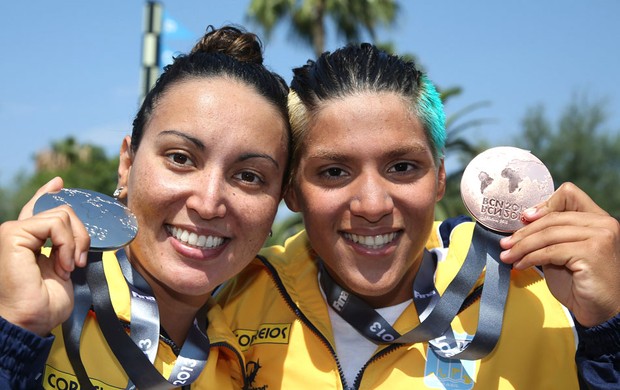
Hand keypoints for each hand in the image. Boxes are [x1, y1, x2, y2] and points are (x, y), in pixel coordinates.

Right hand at [0, 177, 89, 335]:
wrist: (29, 322)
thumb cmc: (44, 305)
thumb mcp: (63, 268)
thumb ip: (65, 246)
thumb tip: (77, 230)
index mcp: (28, 241)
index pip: (38, 209)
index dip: (48, 193)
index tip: (59, 183)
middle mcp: (19, 233)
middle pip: (61, 211)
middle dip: (80, 234)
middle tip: (76, 263)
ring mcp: (14, 231)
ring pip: (63, 214)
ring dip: (75, 243)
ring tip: (67, 267)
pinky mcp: (14, 234)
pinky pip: (56, 223)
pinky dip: (68, 243)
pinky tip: (62, 264)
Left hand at [499, 182, 619, 326]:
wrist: (598, 312)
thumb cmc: (579, 283)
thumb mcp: (561, 252)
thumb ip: (549, 235)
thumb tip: (521, 223)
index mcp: (597, 218)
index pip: (568, 195)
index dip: (543, 204)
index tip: (523, 218)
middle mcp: (603, 223)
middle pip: (553, 217)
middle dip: (524, 232)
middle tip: (505, 243)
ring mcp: (601, 236)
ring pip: (549, 234)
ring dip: (522, 246)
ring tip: (508, 255)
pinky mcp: (592, 252)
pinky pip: (551, 251)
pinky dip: (531, 258)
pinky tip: (520, 265)